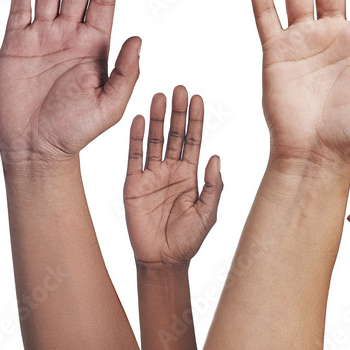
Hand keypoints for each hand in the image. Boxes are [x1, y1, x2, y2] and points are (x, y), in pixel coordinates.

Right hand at [0, 0, 140, 165]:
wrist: (37, 148)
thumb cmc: (77, 130)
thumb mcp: (111, 103)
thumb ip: (127, 71)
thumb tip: (138, 37)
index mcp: (97, 45)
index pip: (104, 0)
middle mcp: (71, 36)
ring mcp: (42, 39)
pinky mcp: (16, 46)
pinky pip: (19, 11)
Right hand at [124, 87, 221, 266]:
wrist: (163, 260)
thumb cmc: (189, 239)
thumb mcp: (208, 212)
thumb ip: (214, 185)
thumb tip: (217, 157)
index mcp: (191, 174)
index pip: (194, 140)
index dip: (196, 119)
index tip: (197, 98)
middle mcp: (171, 170)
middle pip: (175, 134)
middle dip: (177, 112)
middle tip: (179, 89)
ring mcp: (151, 175)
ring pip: (154, 140)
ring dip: (155, 119)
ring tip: (158, 96)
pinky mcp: (133, 184)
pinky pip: (133, 157)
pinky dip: (134, 138)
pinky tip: (136, 120)